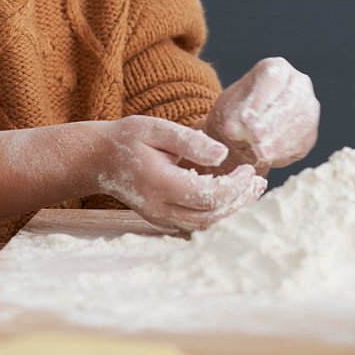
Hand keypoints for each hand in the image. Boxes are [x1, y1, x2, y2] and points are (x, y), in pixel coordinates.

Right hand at [90, 116, 266, 232]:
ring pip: (205, 226)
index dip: (234, 186)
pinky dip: (219, 213)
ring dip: (232, 210)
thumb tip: (222, 155)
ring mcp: (160, 218)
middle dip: (239, 201)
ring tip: (252, 189)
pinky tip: (233, 196)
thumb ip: (189, 141)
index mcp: (160, 184)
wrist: (98, 160)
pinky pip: (197, 224)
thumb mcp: (156, 128)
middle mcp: (160, 208)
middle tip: (257, 181)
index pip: (207, 195)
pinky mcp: (163, 220)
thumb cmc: (127, 139)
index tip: (248, 169)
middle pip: (210, 217)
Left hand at [205, 57, 319, 168]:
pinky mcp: (310, 131)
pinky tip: (270, 156)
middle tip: (255, 136)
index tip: (245, 118)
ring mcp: (308, 107)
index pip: (273, 77)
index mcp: (276, 68)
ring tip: (260, 152)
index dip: (261, 99)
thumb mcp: (228, 111)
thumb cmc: (238, 112)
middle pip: (291, 99)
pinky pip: (303, 139)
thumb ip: (231, 118)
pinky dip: (286, 149)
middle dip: (272, 120)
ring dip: (280, 138)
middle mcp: (298, 83)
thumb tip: (233, 130)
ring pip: (301, 120)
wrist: (248, 131)